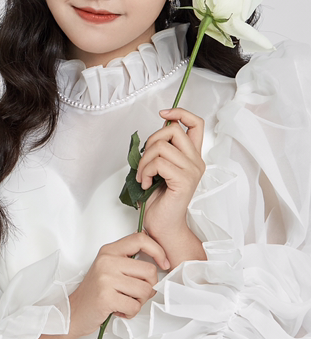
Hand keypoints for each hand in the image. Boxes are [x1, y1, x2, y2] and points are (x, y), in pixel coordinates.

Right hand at [36, 232, 168, 338]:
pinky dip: (129, 312)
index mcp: (109, 251)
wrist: (72, 312)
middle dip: (148, 287)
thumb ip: (129, 261)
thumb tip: (160, 261)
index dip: (158, 251)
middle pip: (149, 271)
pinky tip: (117, 309)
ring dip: (138, 302)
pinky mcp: (106, 297)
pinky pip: (135, 306)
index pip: (140, 239)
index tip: (163, 264)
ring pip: (145, 291)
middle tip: (133, 293)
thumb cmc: (94, 292)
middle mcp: (107, 261)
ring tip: (123, 301)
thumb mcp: (109, 268)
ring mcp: (106, 278)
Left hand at [137, 107, 206, 266]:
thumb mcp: (157, 168)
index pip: (196, 123)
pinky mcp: (184, 181)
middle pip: (173, 129)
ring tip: (143, 176)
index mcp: (192, 157)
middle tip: (145, 161)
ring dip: (144, 160)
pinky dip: (145, 171)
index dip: (180, 112)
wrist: (162, 226)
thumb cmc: (158, 201)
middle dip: (151, 140)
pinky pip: (158, 162)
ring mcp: (192, 171)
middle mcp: (196, 162)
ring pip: (162, 145)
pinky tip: (146, 183)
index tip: (162, 113)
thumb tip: (153, 135)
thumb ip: (159, 150)